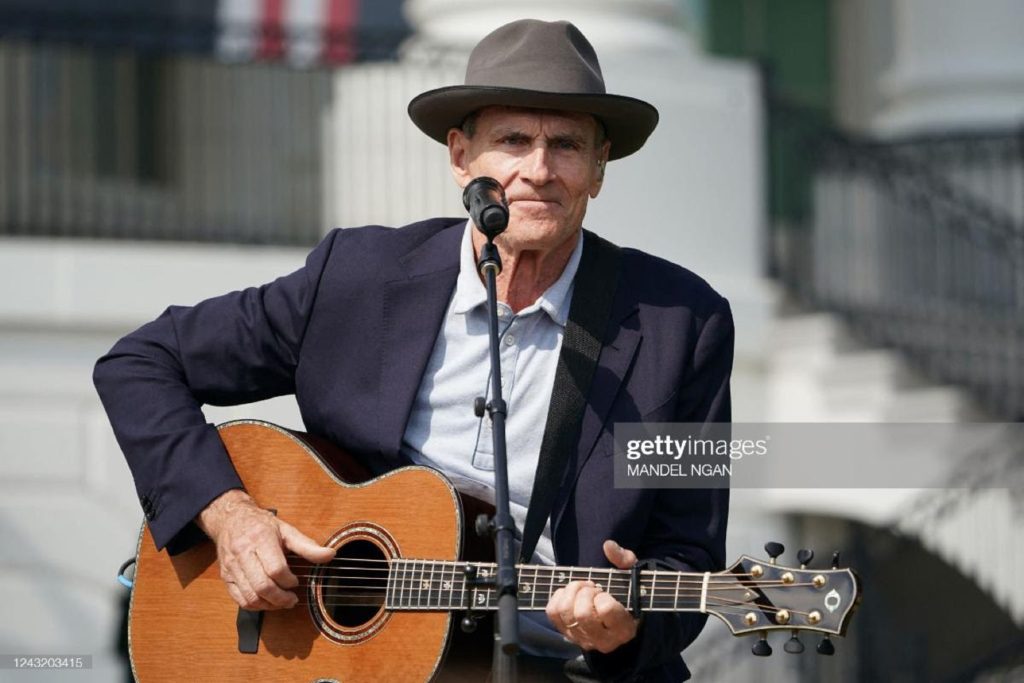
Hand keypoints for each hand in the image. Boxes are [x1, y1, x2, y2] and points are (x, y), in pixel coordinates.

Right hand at [197, 489, 334, 609]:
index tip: (296, 581)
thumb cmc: (261, 525)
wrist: (231, 520)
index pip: (275, 569)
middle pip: (262, 586)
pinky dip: (255, 605)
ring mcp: (232, 567)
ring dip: (269, 605)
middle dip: (280, 598)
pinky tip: (267, 601)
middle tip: (292, 600)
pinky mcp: (226, 577)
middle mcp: (243, 553)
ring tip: (282, 602)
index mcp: (260, 539)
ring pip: (249, 596)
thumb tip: (330, 555)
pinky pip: (239, 599)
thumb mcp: (286, 530)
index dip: (289, 581)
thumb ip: (308, 545)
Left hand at [545, 540, 639, 652]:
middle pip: (582, 613)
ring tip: (581, 589)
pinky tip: (570, 594)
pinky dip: (559, 596)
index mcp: (624, 628)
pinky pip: (552, 612)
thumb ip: (624, 560)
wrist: (615, 614)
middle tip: (592, 588)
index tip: (606, 592)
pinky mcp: (566, 634)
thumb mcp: (631, 575)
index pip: (606, 609)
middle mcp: (603, 641)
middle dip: (585, 592)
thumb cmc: (625, 594)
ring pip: (566, 612)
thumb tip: (608, 546)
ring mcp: (583, 639)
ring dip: (571, 592)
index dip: (603, 595)